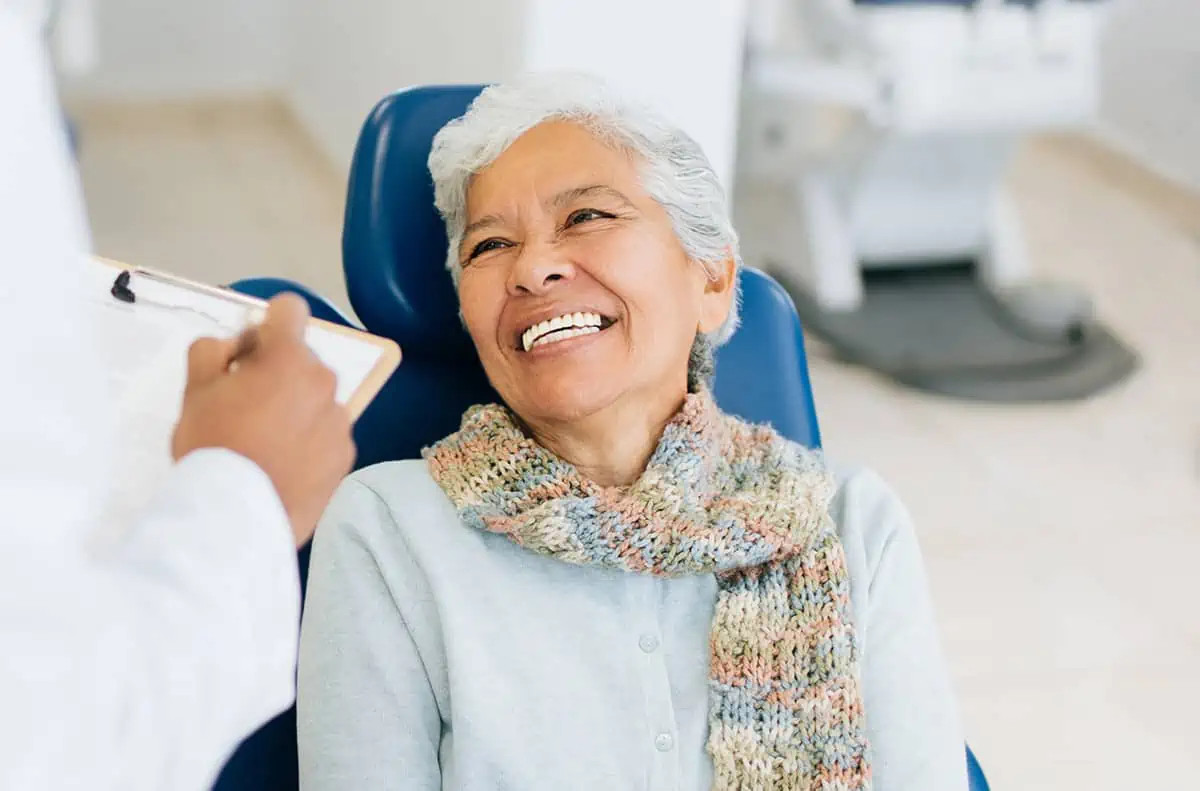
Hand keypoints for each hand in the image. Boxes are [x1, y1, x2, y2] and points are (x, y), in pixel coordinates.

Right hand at [172, 294, 355, 545]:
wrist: (237, 515)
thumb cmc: (212, 444)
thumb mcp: (194, 389)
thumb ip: (211, 350)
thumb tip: (235, 346)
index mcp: (288, 358)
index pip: (290, 310)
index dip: (268, 324)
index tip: (252, 350)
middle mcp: (323, 382)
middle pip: (301, 361)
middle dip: (276, 373)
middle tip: (245, 405)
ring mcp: (339, 420)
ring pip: (315, 399)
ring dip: (295, 407)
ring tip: (264, 442)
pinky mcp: (346, 455)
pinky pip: (326, 434)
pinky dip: (309, 441)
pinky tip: (283, 464)